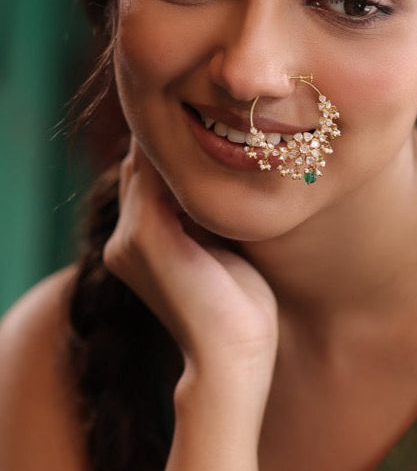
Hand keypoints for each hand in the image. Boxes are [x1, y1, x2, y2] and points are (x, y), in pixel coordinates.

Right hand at [103, 140, 278, 396]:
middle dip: (179, 141)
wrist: (233, 360)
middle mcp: (123, 237)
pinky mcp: (144, 236)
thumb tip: (231, 172)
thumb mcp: (222, 251)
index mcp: (140, 242)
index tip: (219, 122)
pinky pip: (157, 175)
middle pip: (146, 165)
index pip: (151, 176)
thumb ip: (208, 216)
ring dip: (181, 142)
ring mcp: (128, 236)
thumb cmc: (239, 310)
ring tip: (227, 119)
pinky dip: (183, 155)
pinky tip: (221, 137)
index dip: (181, 148)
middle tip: (220, 110)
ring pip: (150, 164)